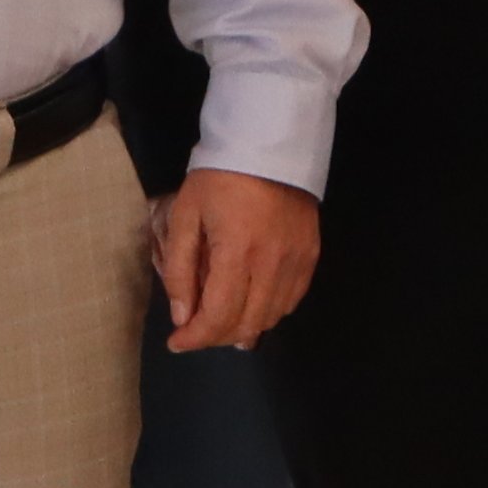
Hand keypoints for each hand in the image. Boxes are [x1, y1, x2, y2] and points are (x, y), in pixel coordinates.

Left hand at [151, 169, 321, 350]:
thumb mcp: (185, 216)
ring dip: (241, 328)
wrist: (269, 146)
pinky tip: (250, 305)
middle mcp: (273, 264)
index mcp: (237, 252)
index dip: (195, 338)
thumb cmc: (219, 178)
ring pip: (270, 319)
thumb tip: (182, 317)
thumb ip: (180, 269)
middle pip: (246, 325)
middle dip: (214, 336)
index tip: (176, 342)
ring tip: (218, 320)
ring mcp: (297, 262)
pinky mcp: (311, 257)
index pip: (219, 315)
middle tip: (194, 330)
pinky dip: (267, 313)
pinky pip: (290, 302)